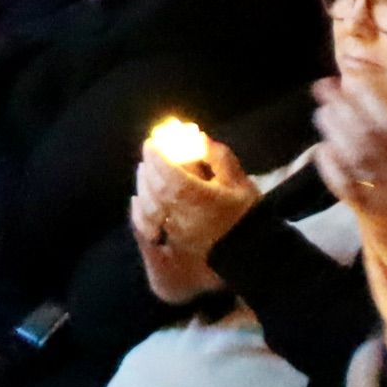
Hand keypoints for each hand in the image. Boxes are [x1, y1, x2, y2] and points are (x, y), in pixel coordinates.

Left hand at [136, 138, 259, 264]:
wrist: (247, 248)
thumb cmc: (244, 211)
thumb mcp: (239, 181)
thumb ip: (217, 157)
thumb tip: (195, 137)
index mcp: (206, 201)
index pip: (173, 178)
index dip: (159, 159)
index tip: (152, 142)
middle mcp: (186, 218)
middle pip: (157, 190)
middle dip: (150, 167)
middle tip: (149, 150)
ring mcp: (175, 234)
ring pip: (149, 207)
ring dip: (143, 184)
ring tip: (145, 168)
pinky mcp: (169, 243)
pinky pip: (146, 226)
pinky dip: (138, 209)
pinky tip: (139, 197)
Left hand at [317, 77, 386, 271]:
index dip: (369, 100)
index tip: (351, 82)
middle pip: (368, 133)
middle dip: (343, 107)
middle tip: (323, 88)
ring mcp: (386, 196)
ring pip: (355, 156)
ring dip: (334, 132)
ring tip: (321, 113)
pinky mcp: (370, 216)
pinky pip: (347, 188)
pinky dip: (333, 169)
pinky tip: (322, 152)